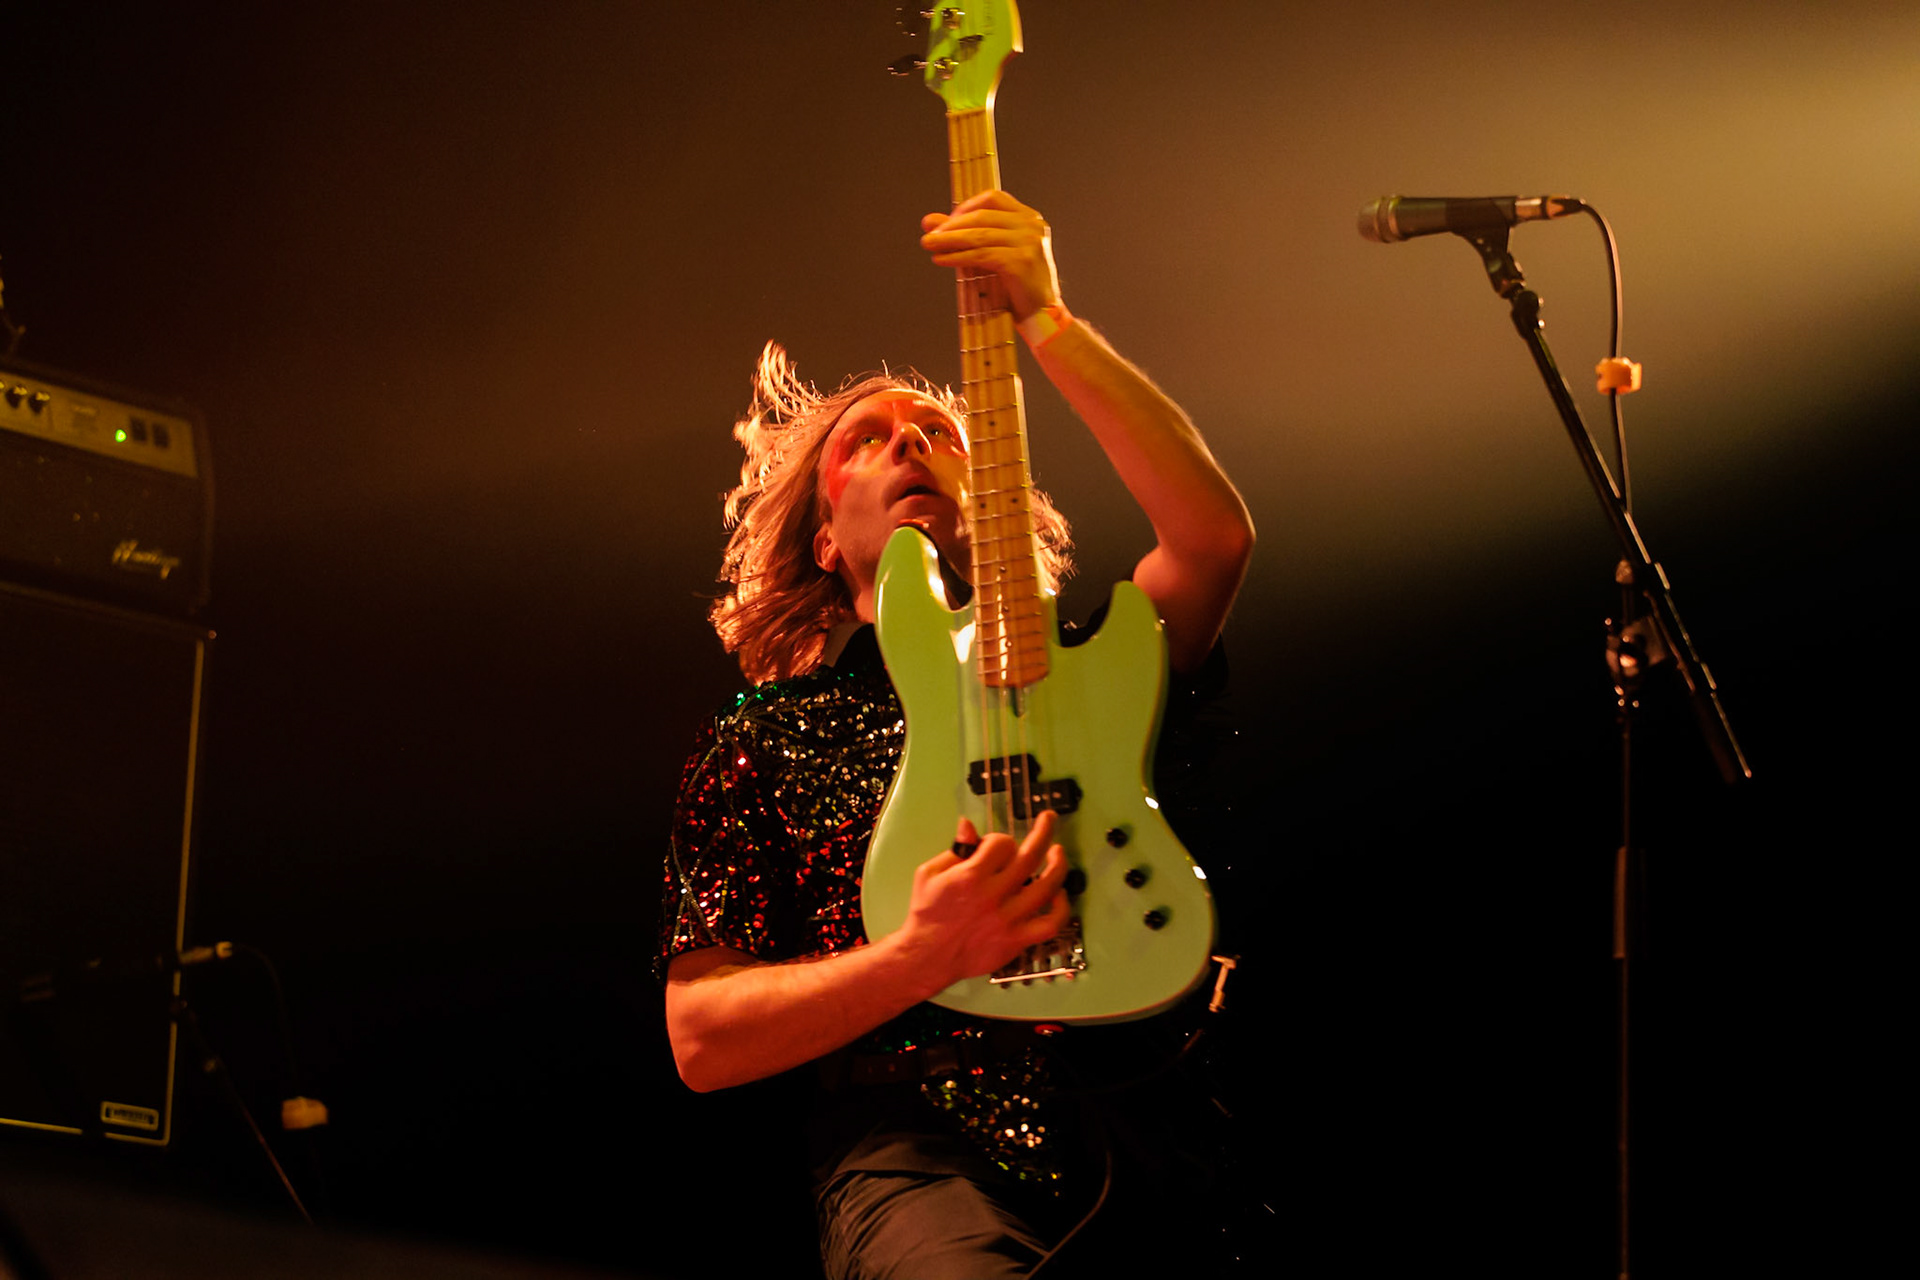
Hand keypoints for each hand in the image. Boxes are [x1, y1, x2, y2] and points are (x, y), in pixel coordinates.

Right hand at [896, 809, 1070, 992]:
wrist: (927, 957)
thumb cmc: (927, 913)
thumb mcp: (929, 873)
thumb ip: (955, 850)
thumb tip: (968, 825)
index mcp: (970, 876)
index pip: (1001, 844)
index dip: (1000, 839)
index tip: (994, 846)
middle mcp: (993, 896)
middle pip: (1030, 857)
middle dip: (1043, 831)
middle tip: (1049, 819)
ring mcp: (1008, 920)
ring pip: (1046, 888)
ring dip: (1057, 865)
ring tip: (1058, 852)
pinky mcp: (1016, 941)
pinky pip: (1049, 924)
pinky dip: (1061, 908)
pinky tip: (1058, 895)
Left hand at [919, 190, 1061, 321]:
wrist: (1042, 315)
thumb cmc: (1017, 284)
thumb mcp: (992, 253)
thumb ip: (965, 234)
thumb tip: (928, 221)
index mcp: (1029, 217)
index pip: (992, 199)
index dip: (965, 207)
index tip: (945, 223)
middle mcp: (1031, 225)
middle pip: (983, 216)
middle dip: (951, 225)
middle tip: (928, 236)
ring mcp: (1028, 243)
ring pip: (979, 235)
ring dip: (949, 240)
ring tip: (929, 245)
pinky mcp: (1021, 262)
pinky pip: (982, 255)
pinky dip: (958, 257)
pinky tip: (942, 260)